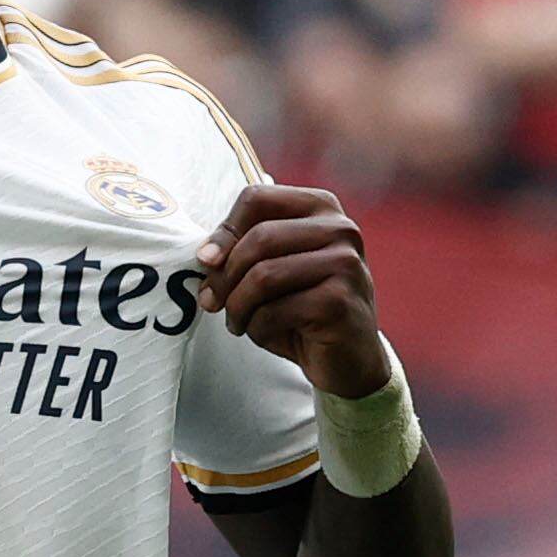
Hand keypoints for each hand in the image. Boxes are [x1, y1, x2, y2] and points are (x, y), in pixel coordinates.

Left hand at [195, 184, 389, 399]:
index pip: (257, 198)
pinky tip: (262, 333)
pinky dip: (257, 327)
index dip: (224, 230)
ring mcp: (345, 264)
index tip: (206, 260)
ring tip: (237, 321)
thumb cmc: (305, 308)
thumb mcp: (274, 268)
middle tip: (212, 302)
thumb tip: (206, 256)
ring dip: (238, 306)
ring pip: (264, 275)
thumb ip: (244, 251)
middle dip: (225, 275)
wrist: (350, 357)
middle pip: (259, 238)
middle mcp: (340, 229)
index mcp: (320, 208)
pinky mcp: (340, 302)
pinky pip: (276, 310)